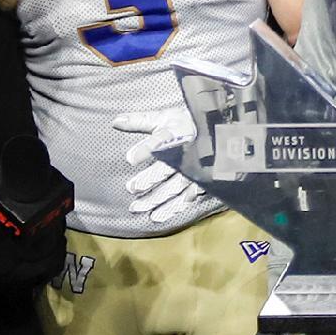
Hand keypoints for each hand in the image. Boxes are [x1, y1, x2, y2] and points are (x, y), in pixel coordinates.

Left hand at [113, 107, 208, 225]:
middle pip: (167, 169)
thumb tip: (116, 121)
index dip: (147, 150)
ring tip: (138, 208)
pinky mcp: (202, 183)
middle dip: (150, 179)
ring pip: (175, 187)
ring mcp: (197, 171)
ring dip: (157, 199)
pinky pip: (188, 197)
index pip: (162, 141)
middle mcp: (188, 154)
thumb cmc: (187, 124)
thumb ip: (141, 121)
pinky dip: (173, 208)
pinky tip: (158, 216)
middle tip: (132, 188)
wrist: (219, 131)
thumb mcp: (166, 118)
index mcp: (178, 133)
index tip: (130, 158)